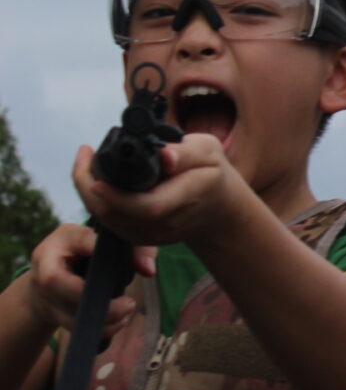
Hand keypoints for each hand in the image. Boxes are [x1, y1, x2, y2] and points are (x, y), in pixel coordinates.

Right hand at [23, 224, 155, 334]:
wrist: (56, 271)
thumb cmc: (91, 250)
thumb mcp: (111, 241)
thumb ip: (136, 248)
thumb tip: (148, 270)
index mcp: (62, 240)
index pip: (78, 241)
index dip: (99, 253)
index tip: (124, 264)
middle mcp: (45, 265)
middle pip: (57, 283)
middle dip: (94, 298)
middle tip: (129, 304)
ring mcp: (44, 292)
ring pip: (65, 311)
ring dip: (101, 318)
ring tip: (126, 312)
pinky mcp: (51, 313)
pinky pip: (72, 326)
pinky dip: (98, 328)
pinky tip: (118, 322)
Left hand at [72, 136, 249, 247]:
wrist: (218, 209)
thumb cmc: (212, 173)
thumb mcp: (209, 152)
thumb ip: (186, 153)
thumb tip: (164, 156)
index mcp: (187, 197)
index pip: (146, 206)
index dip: (116, 195)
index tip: (96, 177)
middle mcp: (167, 222)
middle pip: (117, 215)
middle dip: (90, 189)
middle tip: (84, 155)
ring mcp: (153, 234)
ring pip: (108, 220)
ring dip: (90, 194)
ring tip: (86, 163)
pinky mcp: (141, 238)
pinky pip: (111, 222)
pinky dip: (98, 202)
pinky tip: (96, 181)